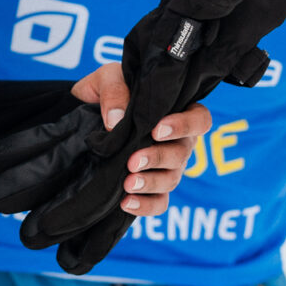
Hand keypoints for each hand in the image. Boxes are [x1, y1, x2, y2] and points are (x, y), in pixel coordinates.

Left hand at [70, 63, 210, 215]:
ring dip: (151, 183)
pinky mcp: (151, 187)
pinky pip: (159, 203)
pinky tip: (126, 203)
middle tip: (133, 161)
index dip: (184, 126)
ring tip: (128, 184)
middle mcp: (178, 141)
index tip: (157, 130)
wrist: (86, 113)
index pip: (199, 119)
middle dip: (158, 158)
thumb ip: (114, 92)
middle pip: (183, 154)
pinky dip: (145, 206)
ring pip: (171, 180)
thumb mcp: (108, 79)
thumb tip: (116, 120)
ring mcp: (166, 167)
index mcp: (177, 110)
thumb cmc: (108, 90)